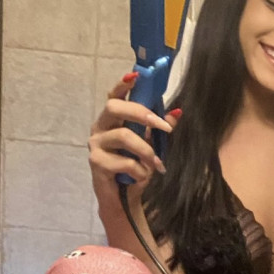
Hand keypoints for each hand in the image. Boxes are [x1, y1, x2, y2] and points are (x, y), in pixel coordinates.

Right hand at [88, 73, 176, 204]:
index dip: (122, 84)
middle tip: (164, 128)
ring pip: (124, 136)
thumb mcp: (152, 145)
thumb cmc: (135, 167)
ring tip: (157, 165)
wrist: (123, 198)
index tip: (135, 75)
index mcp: (112, 119)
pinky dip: (140, 170)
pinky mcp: (96, 163)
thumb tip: (178, 111)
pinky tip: (142, 176)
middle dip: (142, 114)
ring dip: (146, 151)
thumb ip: (161, 127)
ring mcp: (96, 144)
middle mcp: (100, 127)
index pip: (114, 95)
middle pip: (114, 107)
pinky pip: (124, 162)